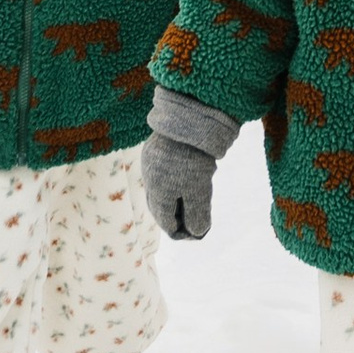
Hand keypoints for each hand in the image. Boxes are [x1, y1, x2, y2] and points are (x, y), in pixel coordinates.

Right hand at [142, 89, 239, 237]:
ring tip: (197, 196)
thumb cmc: (193, 158)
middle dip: (181, 218)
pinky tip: (190, 176)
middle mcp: (149, 182)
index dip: (187, 233)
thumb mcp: (199, 191)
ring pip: (162, 193)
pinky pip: (164, 176)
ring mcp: (150, 165)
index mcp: (158, 196)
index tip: (203, 229)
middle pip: (162, 211)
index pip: (169, 226)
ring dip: (179, 200)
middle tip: (200, 217)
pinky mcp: (154, 151)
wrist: (186, 119)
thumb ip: (197, 215)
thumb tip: (197, 232)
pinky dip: (176, 183)